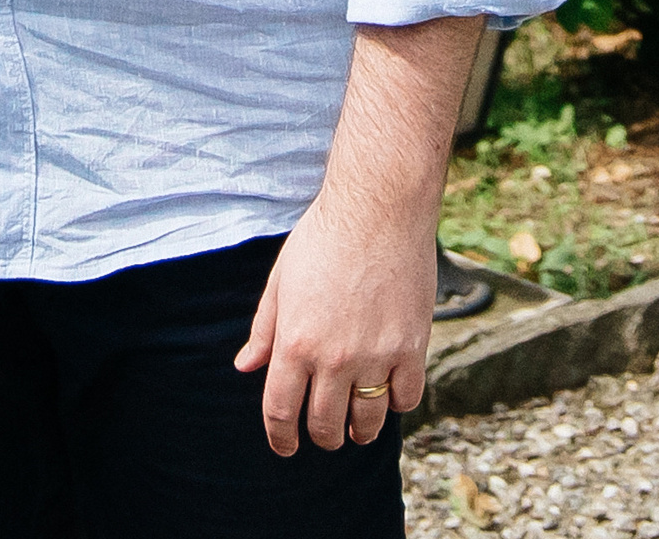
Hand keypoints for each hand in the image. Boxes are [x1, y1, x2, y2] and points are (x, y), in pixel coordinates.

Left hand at [232, 195, 436, 455]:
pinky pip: (405, 400)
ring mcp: (375, 357)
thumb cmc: (322, 239)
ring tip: (355, 425)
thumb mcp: (281, 281)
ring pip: (367, 422)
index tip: (285, 447)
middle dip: (321, 437)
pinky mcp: (411, 349)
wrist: (377, 210)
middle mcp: (334, 358)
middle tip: (323, 432)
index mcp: (295, 342)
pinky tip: (388, 392)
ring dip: (358, 431)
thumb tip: (246, 367)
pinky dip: (395, 403)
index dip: (280, 438)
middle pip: (325, 425)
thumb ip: (264, 329)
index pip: (281, 412)